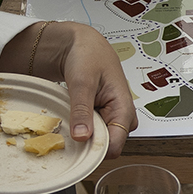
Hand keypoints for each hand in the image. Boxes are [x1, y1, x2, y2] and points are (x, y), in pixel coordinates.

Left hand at [4, 20, 135, 152]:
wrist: (84, 45)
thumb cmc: (88, 56)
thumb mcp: (82, 82)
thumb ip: (82, 111)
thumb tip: (82, 137)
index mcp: (124, 109)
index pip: (114, 146)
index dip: (94, 149)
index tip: (74, 142)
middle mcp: (123, 117)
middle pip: (106, 147)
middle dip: (85, 141)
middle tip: (68, 123)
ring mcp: (113, 119)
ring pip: (97, 141)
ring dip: (81, 134)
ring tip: (70, 115)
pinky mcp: (104, 118)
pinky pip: (92, 133)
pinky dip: (80, 128)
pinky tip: (72, 116)